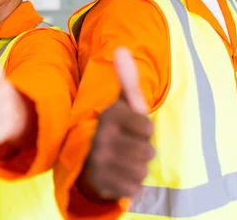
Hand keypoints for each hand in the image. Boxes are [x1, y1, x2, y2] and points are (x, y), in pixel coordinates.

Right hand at [76, 47, 155, 201]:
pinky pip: (133, 188)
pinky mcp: (101, 183)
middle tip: (129, 146)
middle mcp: (101, 138)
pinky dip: (131, 184)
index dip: (145, 130)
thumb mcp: (122, 102)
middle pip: (147, 151)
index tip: (132, 127)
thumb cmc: (115, 126)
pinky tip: (120, 175)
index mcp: (109, 116)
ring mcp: (99, 162)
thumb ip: (126, 78)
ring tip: (125, 160)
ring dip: (138, 167)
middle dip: (143, 150)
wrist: (88, 158)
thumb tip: (121, 48)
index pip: (147, 127)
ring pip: (141, 170)